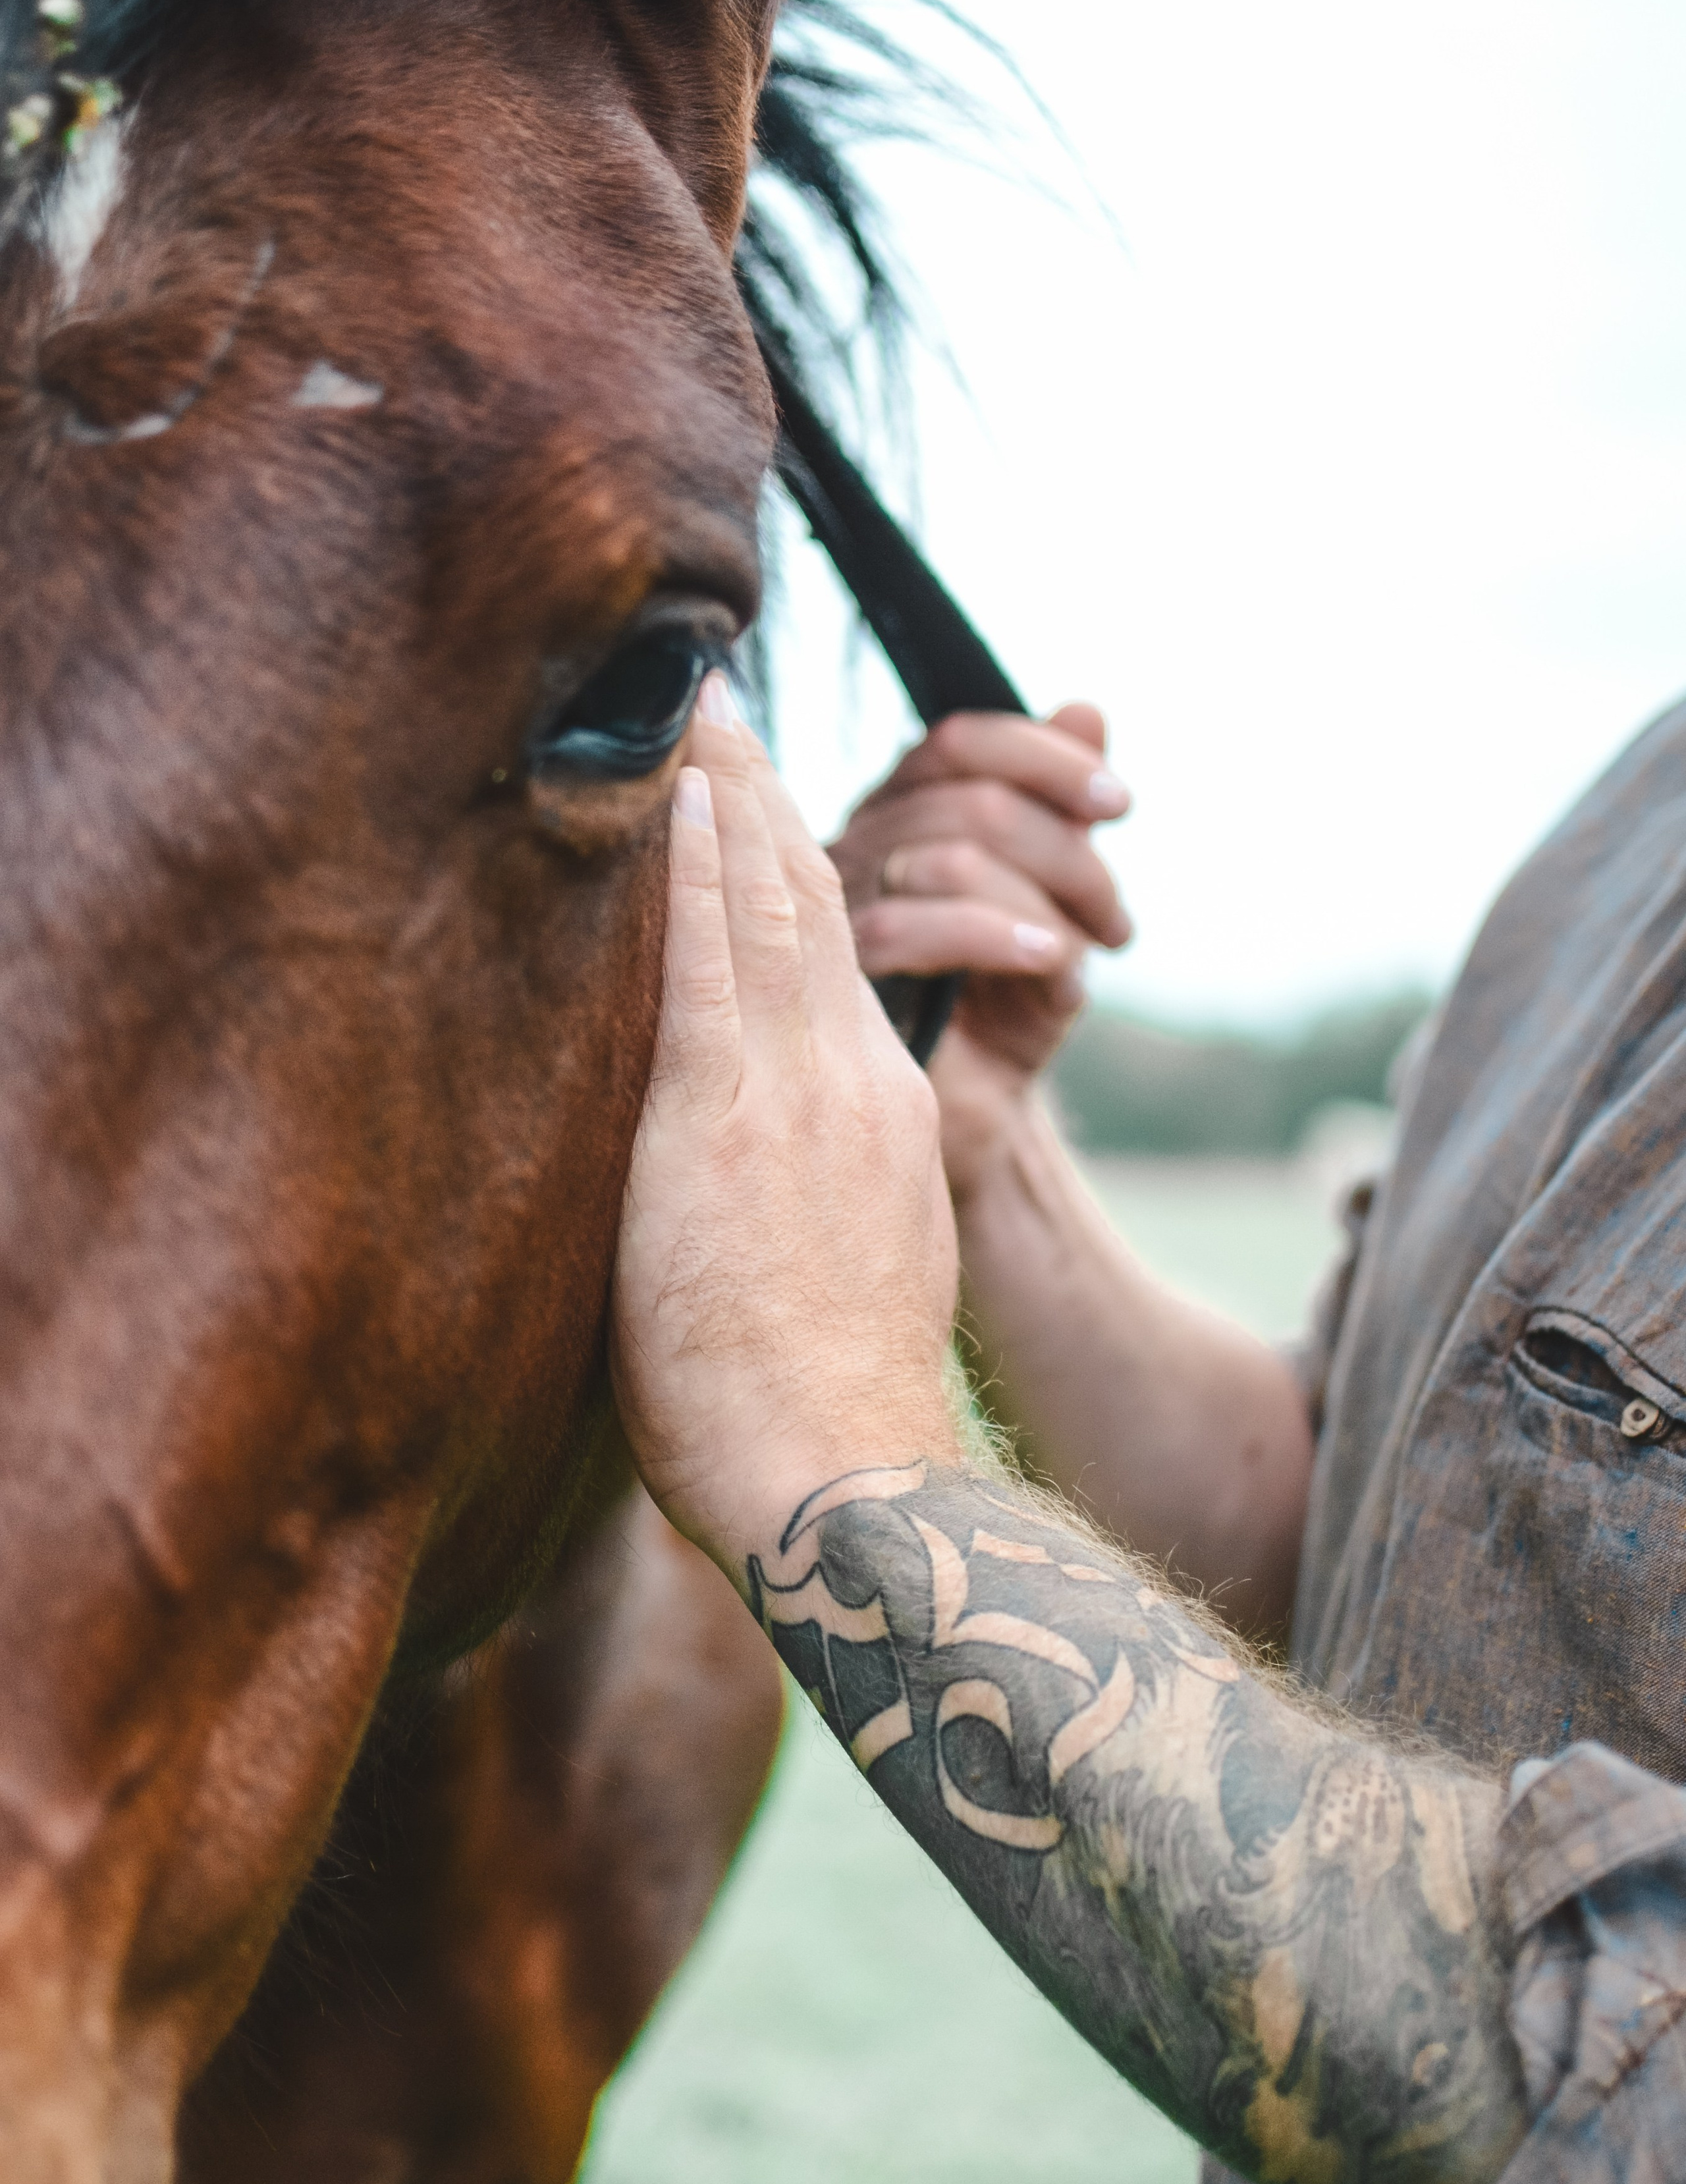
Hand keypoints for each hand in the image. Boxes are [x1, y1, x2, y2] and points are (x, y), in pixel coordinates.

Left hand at [611, 681, 962, 1572]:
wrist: (850, 1476)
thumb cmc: (831, 1415)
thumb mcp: (862, 1273)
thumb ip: (829, 1198)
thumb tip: (783, 1191)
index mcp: (881, 1118)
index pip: (835, 968)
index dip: (795, 879)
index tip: (762, 811)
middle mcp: (850, 1082)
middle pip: (807, 910)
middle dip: (762, 799)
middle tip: (722, 707)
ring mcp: (792, 1093)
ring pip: (763, 909)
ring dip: (728, 798)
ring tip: (699, 710)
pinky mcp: (722, 1121)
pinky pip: (707, 961)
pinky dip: (696, 870)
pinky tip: (679, 793)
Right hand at [827, 705, 1129, 1201]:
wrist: (981, 1123)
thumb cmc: (1008, 1009)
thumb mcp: (1057, 901)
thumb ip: (1064, 809)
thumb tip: (1086, 708)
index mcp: (903, 813)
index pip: (960, 741)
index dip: (1044, 756)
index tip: (1119, 803)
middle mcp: (859, 846)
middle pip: (971, 802)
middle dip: (1067, 854)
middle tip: (1117, 919)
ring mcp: (837, 912)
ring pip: (948, 857)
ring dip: (1045, 901)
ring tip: (1089, 949)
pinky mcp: (836, 980)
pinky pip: (910, 927)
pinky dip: (1000, 935)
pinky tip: (1052, 965)